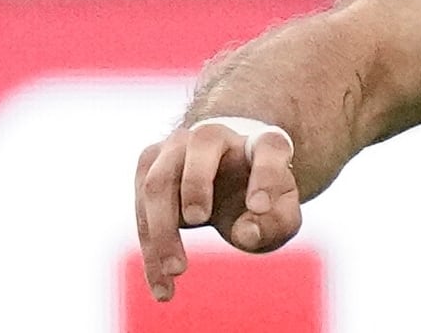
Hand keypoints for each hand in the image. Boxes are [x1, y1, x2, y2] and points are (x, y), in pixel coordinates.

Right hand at [134, 116, 303, 301]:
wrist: (226, 176)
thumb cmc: (259, 196)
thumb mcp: (280, 214)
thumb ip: (276, 222)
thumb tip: (247, 232)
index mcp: (263, 143)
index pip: (270, 147)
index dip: (266, 174)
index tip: (259, 207)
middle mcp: (217, 135)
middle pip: (203, 143)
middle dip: (196, 182)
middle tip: (199, 220)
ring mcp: (177, 147)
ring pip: (159, 182)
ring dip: (162, 229)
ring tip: (177, 272)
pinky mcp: (148, 167)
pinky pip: (140, 209)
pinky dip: (150, 251)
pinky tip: (163, 286)